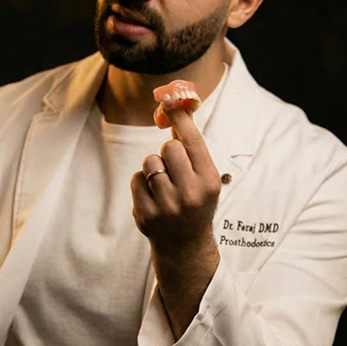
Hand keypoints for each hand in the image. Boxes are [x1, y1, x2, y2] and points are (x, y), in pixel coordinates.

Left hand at [131, 101, 221, 252]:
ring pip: (150, 161)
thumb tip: (177, 109)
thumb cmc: (195, 201)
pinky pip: (136, 179)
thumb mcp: (204, 177)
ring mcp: (167, 207)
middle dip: (168, 152)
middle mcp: (191, 194)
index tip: (171, 102)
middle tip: (174, 168)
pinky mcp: (147, 215)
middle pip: (169, 147)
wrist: (185, 244)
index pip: (192, 140)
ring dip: (154, 167)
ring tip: (163, 183)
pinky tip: (153, 196)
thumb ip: (193, 148)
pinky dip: (142, 183)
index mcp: (210, 181)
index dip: (180, 117)